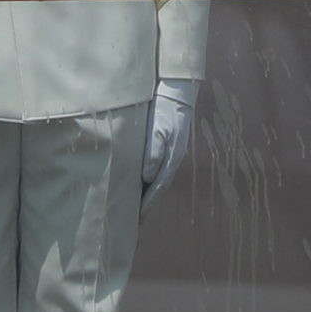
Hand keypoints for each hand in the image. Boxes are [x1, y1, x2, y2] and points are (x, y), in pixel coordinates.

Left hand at [142, 79, 197, 206]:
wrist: (176, 93)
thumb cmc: (165, 111)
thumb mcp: (157, 131)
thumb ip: (153, 154)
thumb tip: (147, 177)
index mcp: (171, 159)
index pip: (158, 188)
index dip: (148, 203)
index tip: (137, 218)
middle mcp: (171, 159)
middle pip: (158, 187)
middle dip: (147, 203)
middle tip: (134, 219)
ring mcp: (169, 153)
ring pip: (156, 178)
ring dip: (146, 192)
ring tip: (135, 205)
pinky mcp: (165, 145)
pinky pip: (155, 168)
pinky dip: (147, 179)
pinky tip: (139, 181)